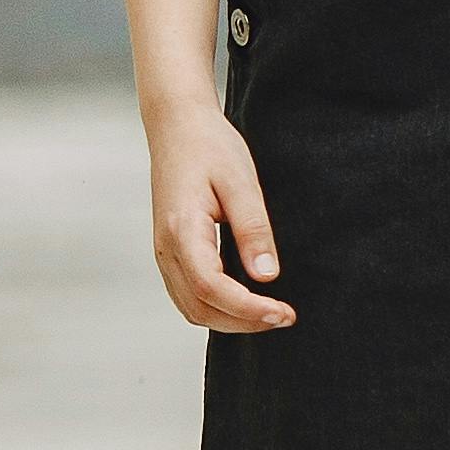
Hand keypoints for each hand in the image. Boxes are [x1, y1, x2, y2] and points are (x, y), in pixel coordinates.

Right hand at [149, 108, 290, 332]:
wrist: (177, 127)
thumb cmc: (209, 147)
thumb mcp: (241, 182)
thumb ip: (253, 229)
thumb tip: (267, 275)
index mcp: (182, 230)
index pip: (211, 288)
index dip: (248, 309)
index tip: (283, 313)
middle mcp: (166, 248)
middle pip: (199, 308)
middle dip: (243, 322)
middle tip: (285, 317)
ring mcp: (164, 251)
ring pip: (191, 307)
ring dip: (229, 319)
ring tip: (269, 313)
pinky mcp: (170, 250)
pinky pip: (187, 294)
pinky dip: (216, 307)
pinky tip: (245, 300)